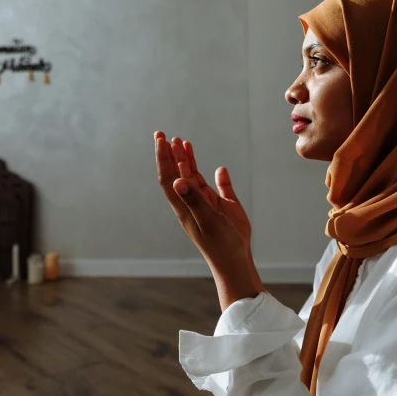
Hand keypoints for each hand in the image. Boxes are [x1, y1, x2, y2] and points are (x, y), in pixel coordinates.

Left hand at [154, 131, 263, 307]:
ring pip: (192, 176)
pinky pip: (213, 186)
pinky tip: (217, 168)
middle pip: (176, 174)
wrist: (236, 261)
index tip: (161, 140)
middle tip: (161, 134)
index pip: (168, 178)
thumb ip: (194, 200)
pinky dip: (212, 175)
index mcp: (184, 206)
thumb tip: (177, 181)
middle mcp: (191, 202)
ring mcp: (204, 204)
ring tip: (180, 141)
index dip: (163, 158)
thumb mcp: (208, 221)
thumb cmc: (221, 245)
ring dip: (185, 159)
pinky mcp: (220, 207)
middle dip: (168, 154)